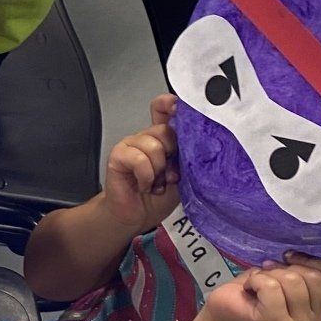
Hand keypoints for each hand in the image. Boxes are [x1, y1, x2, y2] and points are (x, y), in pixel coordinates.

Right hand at [102, 96, 181, 233]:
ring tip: (156, 182)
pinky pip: (139, 159)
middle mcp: (146, 138)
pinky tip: (145, 185)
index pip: (163, 109)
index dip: (171, 104)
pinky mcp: (118, 156)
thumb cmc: (158, 198)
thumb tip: (201, 142)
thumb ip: (188, 157)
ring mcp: (131, 145)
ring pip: (153, 145)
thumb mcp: (183, 175)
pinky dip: (147, 176)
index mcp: (162, 139)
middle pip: (164, 130)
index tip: (180, 108)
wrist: (136, 216)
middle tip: (170, 173)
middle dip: (172, 155)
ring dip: (159, 170)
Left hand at [203, 255, 320, 320]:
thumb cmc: (261, 289)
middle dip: (287, 267)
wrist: (229, 310)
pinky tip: (250, 289)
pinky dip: (256, 279)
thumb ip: (306, 268)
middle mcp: (320, 320)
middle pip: (315, 277)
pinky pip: (270, 286)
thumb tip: (305, 250)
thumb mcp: (290, 274)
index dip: (314, 260)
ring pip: (292, 280)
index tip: (290, 258)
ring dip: (270, 274)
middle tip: (270, 272)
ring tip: (259, 282)